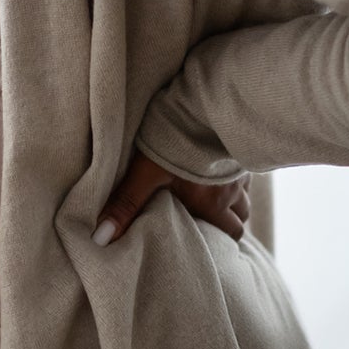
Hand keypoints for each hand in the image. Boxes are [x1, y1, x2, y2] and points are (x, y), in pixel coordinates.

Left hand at [94, 144, 249, 244]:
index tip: (208, 241)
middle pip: (241, 218)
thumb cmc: (174, 142)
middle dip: (228, 222)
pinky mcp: (241, 152)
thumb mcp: (145, 173)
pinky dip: (235, 178)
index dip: (222, 240)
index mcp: (212, 204)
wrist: (202, 106)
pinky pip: (246, 174)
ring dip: (233, 200)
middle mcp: (232, 192)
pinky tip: (221, 172)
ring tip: (215, 199)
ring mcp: (240, 172)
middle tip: (209, 222)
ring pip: (245, 196)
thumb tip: (102, 237)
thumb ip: (126, 204)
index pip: (230, 234)